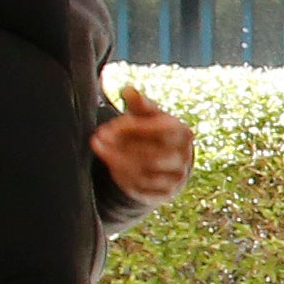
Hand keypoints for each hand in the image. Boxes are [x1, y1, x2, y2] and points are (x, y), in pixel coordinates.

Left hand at [92, 85, 193, 204]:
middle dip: (122, 147)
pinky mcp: (166, 193)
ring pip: (145, 173)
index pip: (159, 130)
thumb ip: (139, 104)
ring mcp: (176, 177)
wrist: (165, 159)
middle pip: (152, 155)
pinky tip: (110, 164)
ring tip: (100, 149)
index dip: (132, 128)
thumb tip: (128, 90)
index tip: (108, 127)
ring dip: (118, 162)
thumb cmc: (152, 130)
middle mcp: (184, 157)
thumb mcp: (147, 115)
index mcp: (183, 133)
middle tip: (98, 138)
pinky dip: (123, 177)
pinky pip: (142, 188)